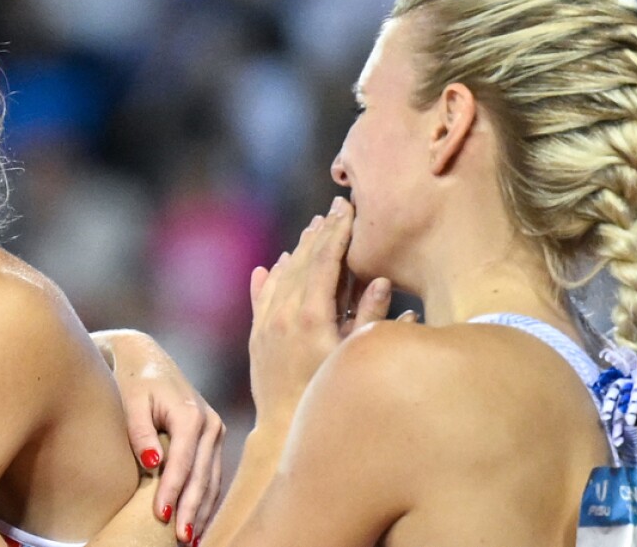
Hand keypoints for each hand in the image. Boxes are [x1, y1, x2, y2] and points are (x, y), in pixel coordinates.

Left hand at [97, 329, 223, 542]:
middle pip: (202, 475)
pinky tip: (197, 520)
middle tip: (180, 538)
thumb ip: (140, 433)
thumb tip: (153, 464)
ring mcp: (216, 431)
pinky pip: (212, 474)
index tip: (160, 516)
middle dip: (191, 509)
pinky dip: (206, 498)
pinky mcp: (213, 438)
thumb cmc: (134, 380)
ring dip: (202, 509)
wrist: (147, 358)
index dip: (172, 491)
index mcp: (190, 414)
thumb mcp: (131, 401)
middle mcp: (210, 424)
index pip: (183, 462)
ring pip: (212, 479)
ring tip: (189, 538)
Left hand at [247, 197, 394, 435]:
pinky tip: (276, 263)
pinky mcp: (256, 336)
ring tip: (312, 229)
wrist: (283, 427)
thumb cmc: (327, 394)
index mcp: (311, 314)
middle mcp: (283, 313)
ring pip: (281, 275)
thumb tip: (381, 281)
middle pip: (303, 261)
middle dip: (320, 233)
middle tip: (333, 209)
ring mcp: (266, 323)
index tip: (347, 210)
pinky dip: (271, 276)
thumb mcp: (354, 355)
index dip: (338, 232)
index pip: (326, 261)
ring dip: (298, 250)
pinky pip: (262, 295)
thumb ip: (370, 318)